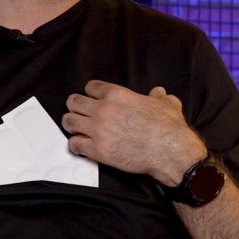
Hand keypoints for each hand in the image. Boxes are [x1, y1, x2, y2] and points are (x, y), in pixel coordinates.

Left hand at [62, 81, 205, 186]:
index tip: (91, 98)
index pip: (90, 87)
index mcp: (117, 94)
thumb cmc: (169, 128)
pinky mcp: (97, 150)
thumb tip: (158, 93)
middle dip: (75, 106)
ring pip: (69, 121)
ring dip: (71, 124)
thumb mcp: (167, 104)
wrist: (170, 152)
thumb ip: (158, 96)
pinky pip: (74, 145)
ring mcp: (98, 130)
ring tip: (76, 128)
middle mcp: (103, 109)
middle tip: (78, 112)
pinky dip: (75, 145)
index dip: (90, 93)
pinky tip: (80, 146)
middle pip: (74, 102)